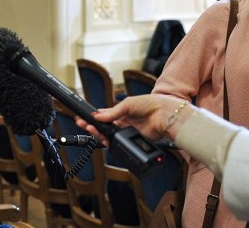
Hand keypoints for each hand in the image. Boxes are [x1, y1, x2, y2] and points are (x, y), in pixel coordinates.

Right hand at [75, 95, 194, 145]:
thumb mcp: (128, 104)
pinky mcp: (133, 140)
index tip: (83, 118)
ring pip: (109, 136)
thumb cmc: (150, 104)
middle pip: (103, 127)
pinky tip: (105, 139)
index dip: (93, 118)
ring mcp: (127, 132)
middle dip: (92, 126)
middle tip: (83, 124)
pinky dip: (110, 142)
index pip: (103, 116)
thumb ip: (112, 112)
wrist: (165, 114)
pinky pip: (119, 143)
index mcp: (121, 112)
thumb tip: (97, 116)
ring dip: (99, 134)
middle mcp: (123, 123)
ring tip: (92, 130)